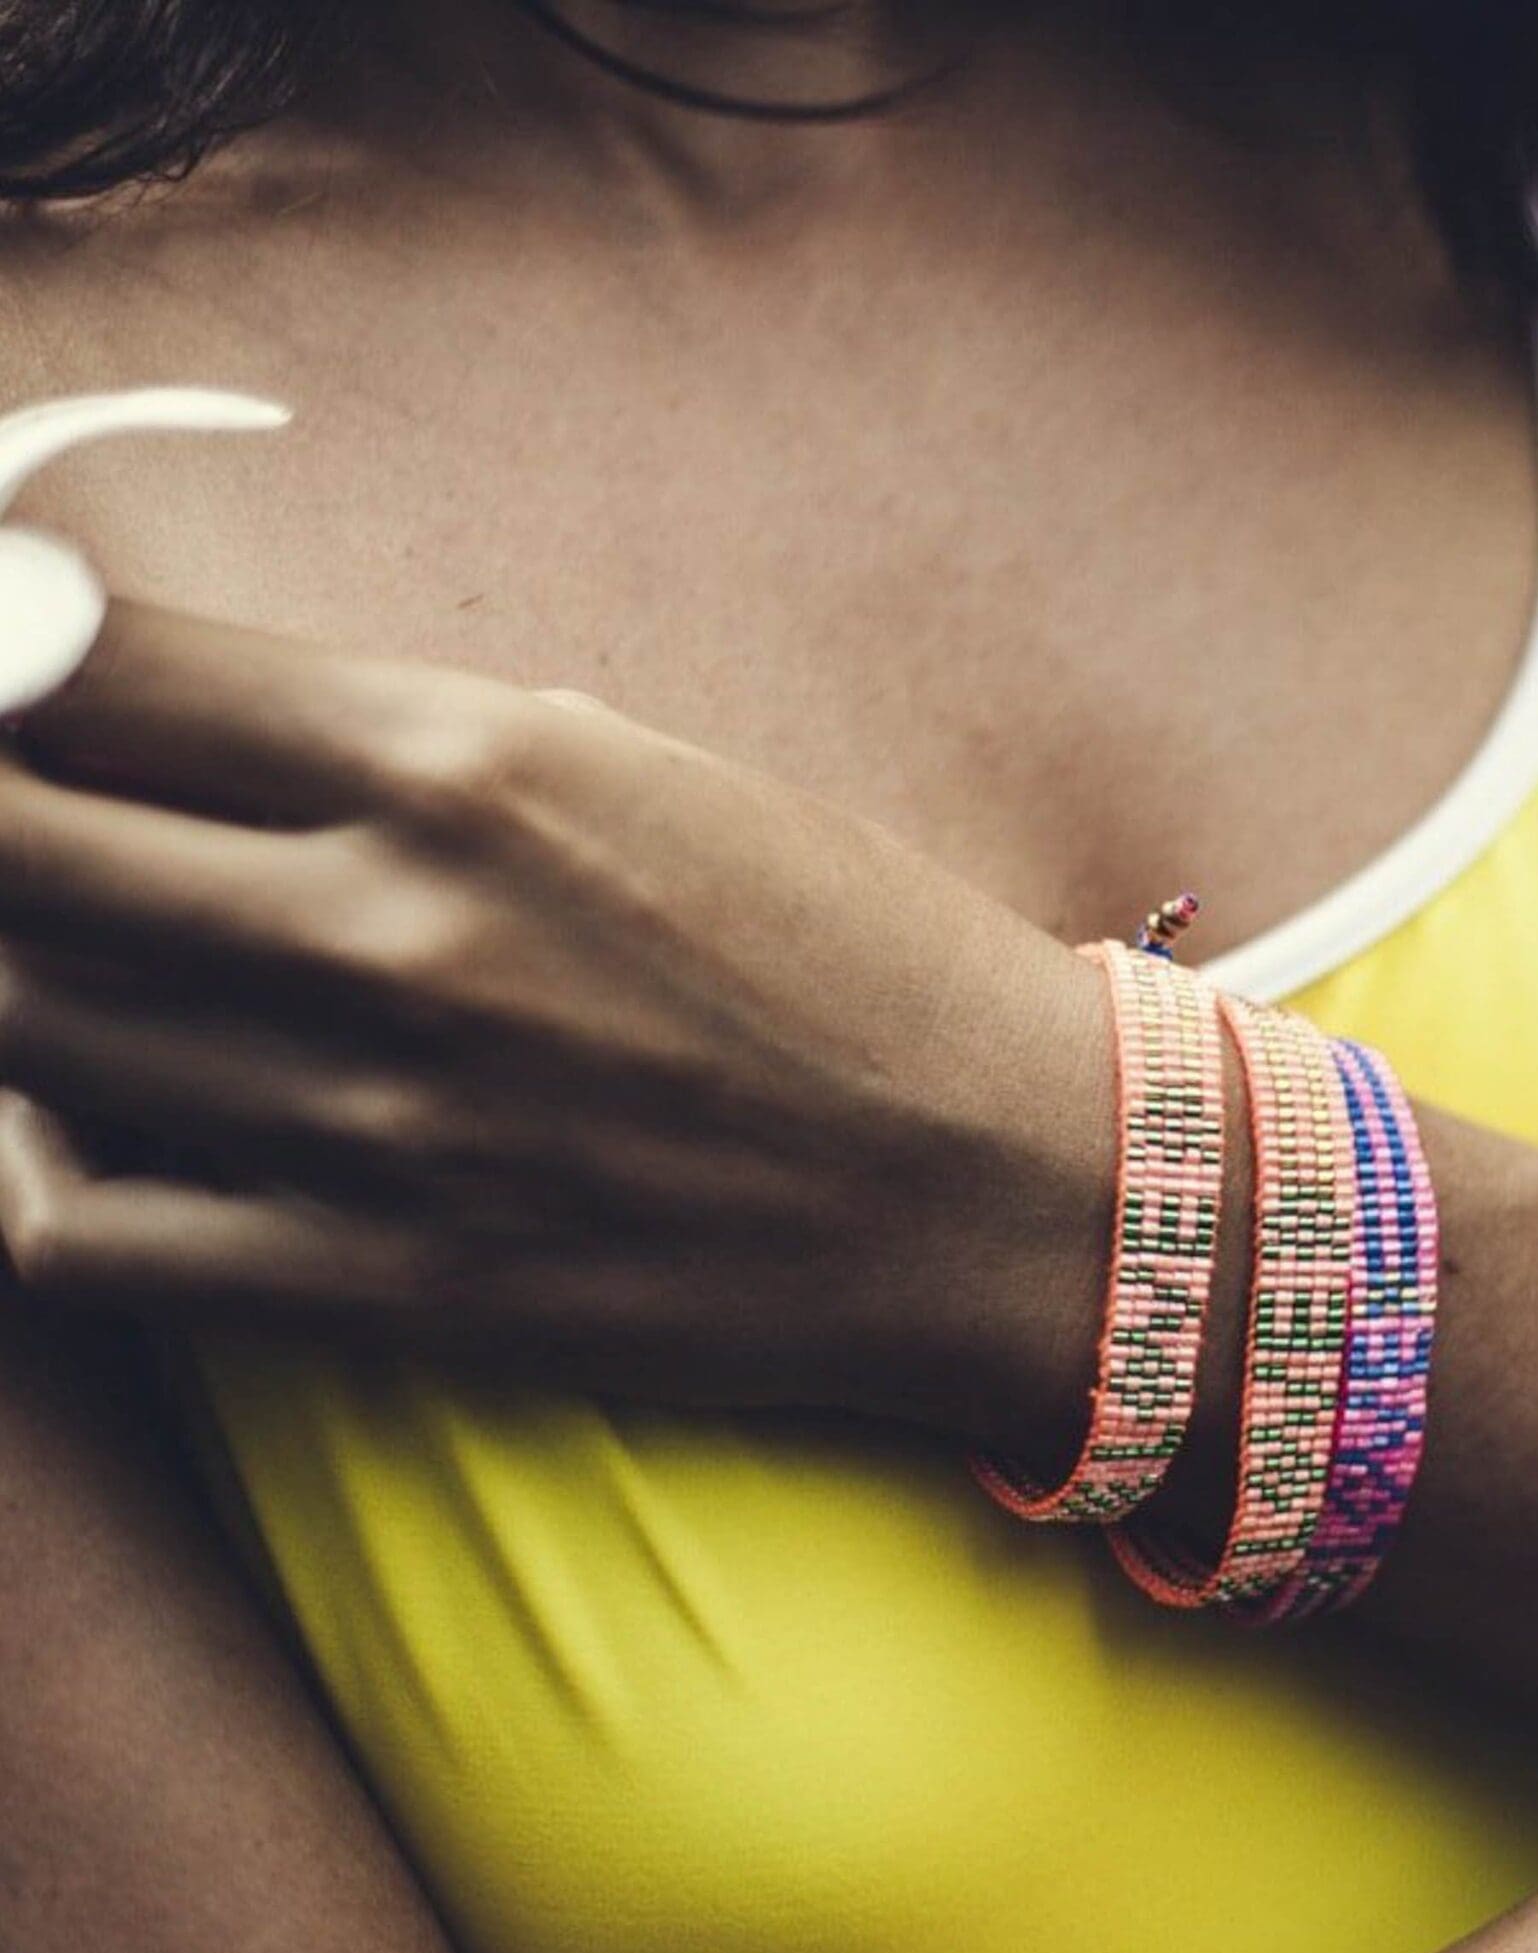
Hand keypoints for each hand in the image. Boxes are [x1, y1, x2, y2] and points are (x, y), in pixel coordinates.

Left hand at [0, 602, 1114, 1436]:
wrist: (1019, 1193)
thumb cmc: (861, 963)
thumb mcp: (648, 776)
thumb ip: (402, 742)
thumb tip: (168, 712)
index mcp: (478, 760)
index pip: (80, 661)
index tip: (6, 686)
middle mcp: (402, 930)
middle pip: (2, 838)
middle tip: (20, 826)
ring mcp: (390, 1124)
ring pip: (14, 1026)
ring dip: (0, 981)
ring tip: (57, 963)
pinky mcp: (401, 1291)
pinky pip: (84, 1236)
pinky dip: (29, 1169)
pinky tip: (81, 1130)